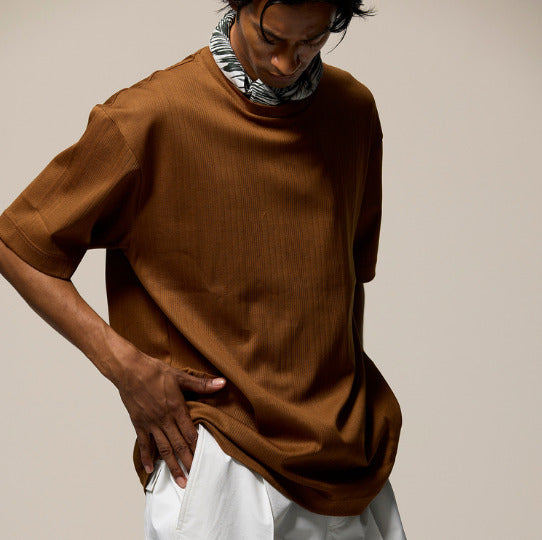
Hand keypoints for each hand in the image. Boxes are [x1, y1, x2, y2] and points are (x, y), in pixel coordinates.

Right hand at [113, 350, 225, 487]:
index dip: (197, 448)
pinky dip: (147, 457)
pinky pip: (143, 444)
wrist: (129, 369)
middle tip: (194, 479)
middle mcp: (164, 419)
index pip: (190, 433)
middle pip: (178, 445)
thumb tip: (222, 383)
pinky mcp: (139, 423)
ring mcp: (151, 423)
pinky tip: (150, 469)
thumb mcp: (180, 376)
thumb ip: (201, 384)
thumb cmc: (154, 371)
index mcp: (176, 408)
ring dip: (172, 466)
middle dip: (187, 463)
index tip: (204, 461)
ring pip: (163, 449)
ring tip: (179, 480)